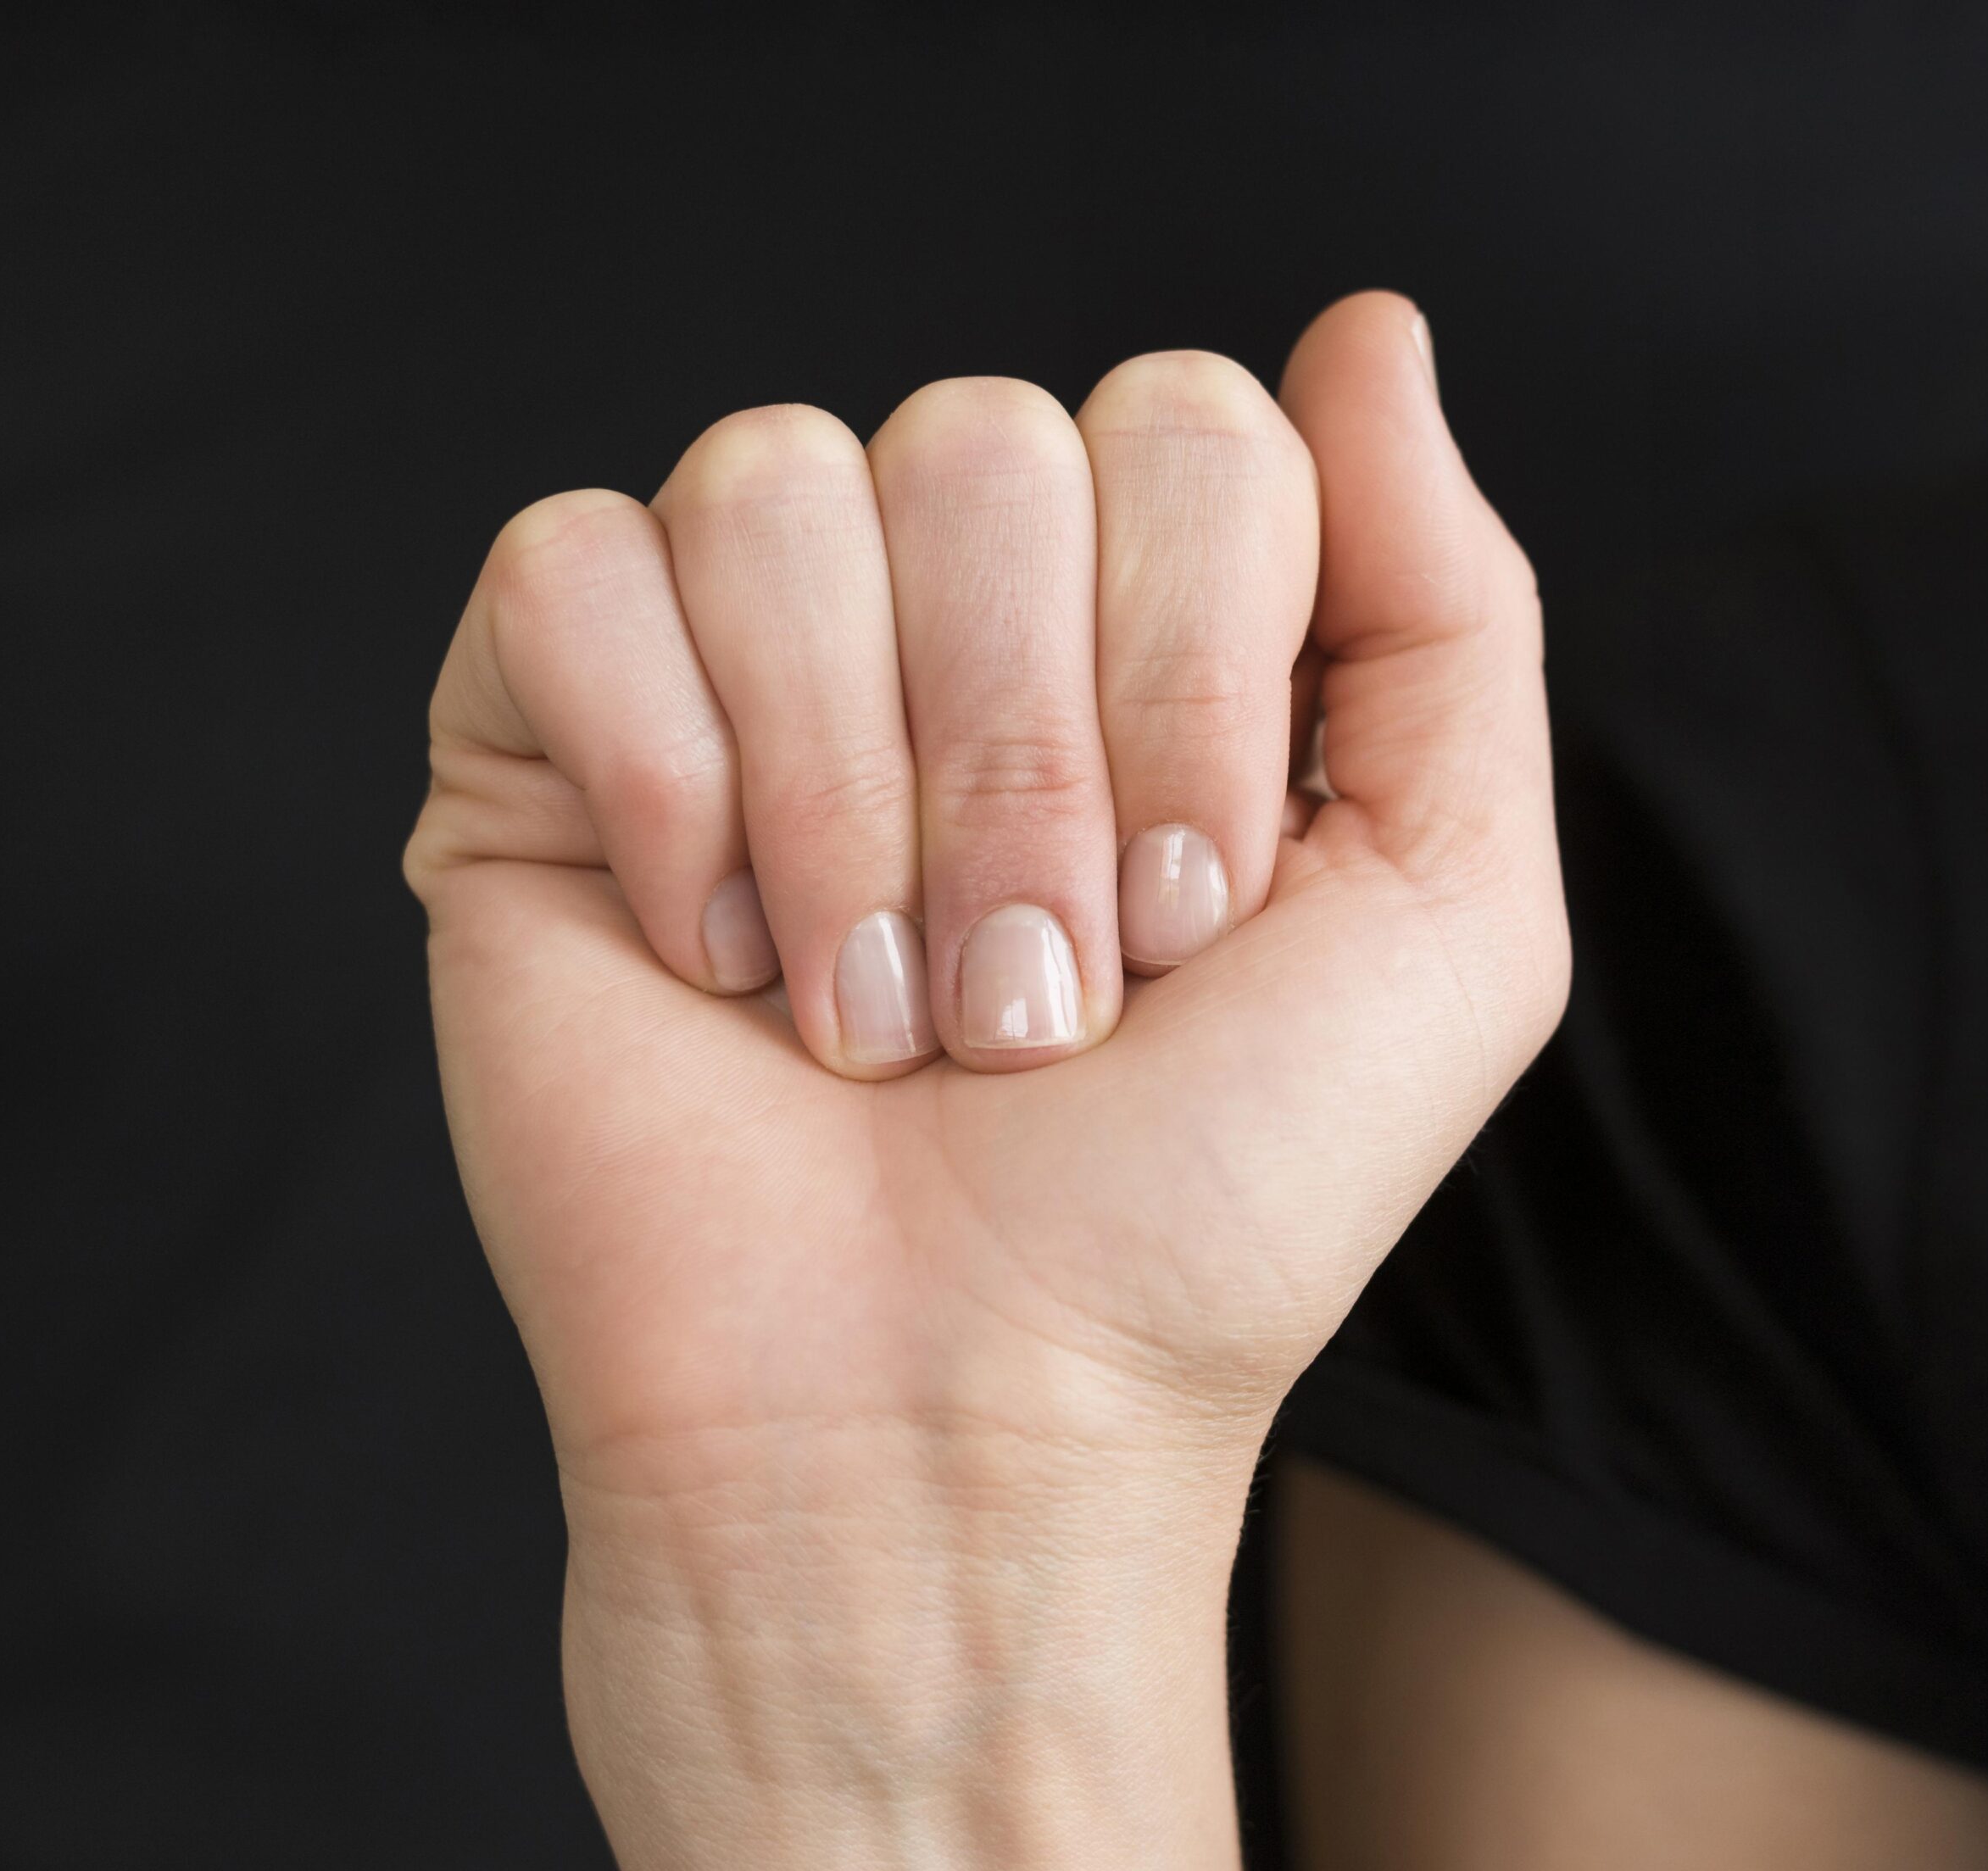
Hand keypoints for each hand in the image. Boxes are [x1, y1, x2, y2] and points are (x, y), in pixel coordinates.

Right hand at [406, 292, 1565, 1870]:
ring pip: (775, 489)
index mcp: (1135, 646)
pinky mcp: (539, 753)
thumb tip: (1366, 327)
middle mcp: (936, 635)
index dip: (1191, 673)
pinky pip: (568, 574)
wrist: (940, 1427)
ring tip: (864, 1016)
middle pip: (980, 445)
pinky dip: (660, 771)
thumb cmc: (1194, 1217)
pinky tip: (704, 949)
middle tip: (1021, 1009)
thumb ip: (1448, 607)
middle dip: (1023, 762)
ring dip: (851, 798)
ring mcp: (732, 684)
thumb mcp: (1441, 918)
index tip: (1182, 930)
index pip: (1187, 429)